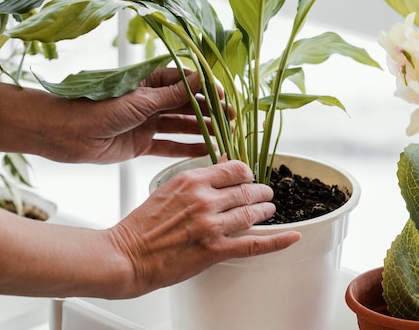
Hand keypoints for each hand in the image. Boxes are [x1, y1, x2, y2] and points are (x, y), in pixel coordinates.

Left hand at [57, 67, 221, 163]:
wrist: (67, 133)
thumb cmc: (98, 108)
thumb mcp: (140, 100)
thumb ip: (171, 95)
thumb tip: (200, 79)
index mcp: (150, 82)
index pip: (185, 82)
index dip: (206, 90)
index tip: (223, 98)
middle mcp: (151, 101)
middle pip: (187, 105)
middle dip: (210, 112)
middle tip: (232, 120)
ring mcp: (147, 123)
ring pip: (181, 126)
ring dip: (202, 130)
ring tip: (225, 137)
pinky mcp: (141, 143)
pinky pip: (169, 146)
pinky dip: (186, 149)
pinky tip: (205, 151)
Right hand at [106, 160, 301, 297]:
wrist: (127, 255)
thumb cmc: (142, 225)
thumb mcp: (167, 189)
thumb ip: (196, 178)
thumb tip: (222, 163)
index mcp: (191, 180)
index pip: (234, 168)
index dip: (247, 172)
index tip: (250, 176)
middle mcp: (204, 199)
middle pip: (247, 189)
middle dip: (261, 191)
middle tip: (265, 194)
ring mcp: (211, 225)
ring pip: (253, 213)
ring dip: (266, 210)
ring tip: (269, 210)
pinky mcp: (214, 250)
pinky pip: (254, 244)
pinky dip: (277, 241)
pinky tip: (291, 236)